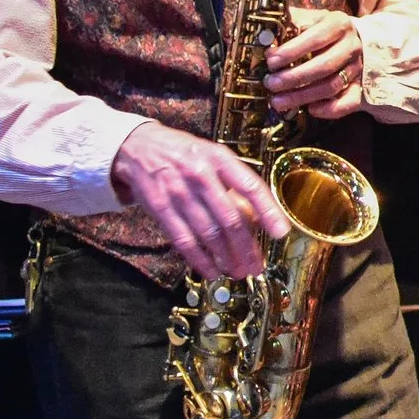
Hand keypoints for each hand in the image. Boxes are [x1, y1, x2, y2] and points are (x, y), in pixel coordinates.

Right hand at [110, 123, 291, 277]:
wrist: (137, 147)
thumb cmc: (184, 153)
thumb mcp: (212, 154)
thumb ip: (233, 180)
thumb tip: (258, 213)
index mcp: (219, 159)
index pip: (251, 187)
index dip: (269, 211)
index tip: (281, 232)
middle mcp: (200, 175)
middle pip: (230, 218)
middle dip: (246, 247)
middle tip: (257, 265)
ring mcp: (179, 193)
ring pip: (209, 233)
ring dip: (227, 257)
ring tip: (240, 271)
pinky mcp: (160, 209)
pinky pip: (184, 240)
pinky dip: (200, 259)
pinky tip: (212, 270)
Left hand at [264, 7, 364, 117]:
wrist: (351, 40)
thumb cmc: (321, 30)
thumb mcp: (307, 19)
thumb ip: (289, 24)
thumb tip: (265, 36)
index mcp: (338, 25)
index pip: (316, 38)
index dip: (292, 51)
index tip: (271, 61)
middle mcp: (351, 46)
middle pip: (324, 65)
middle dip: (294, 77)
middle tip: (271, 84)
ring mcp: (357, 67)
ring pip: (332, 86)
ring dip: (303, 96)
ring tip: (278, 101)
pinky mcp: (360, 87)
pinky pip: (348, 103)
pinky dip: (329, 109)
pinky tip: (310, 109)